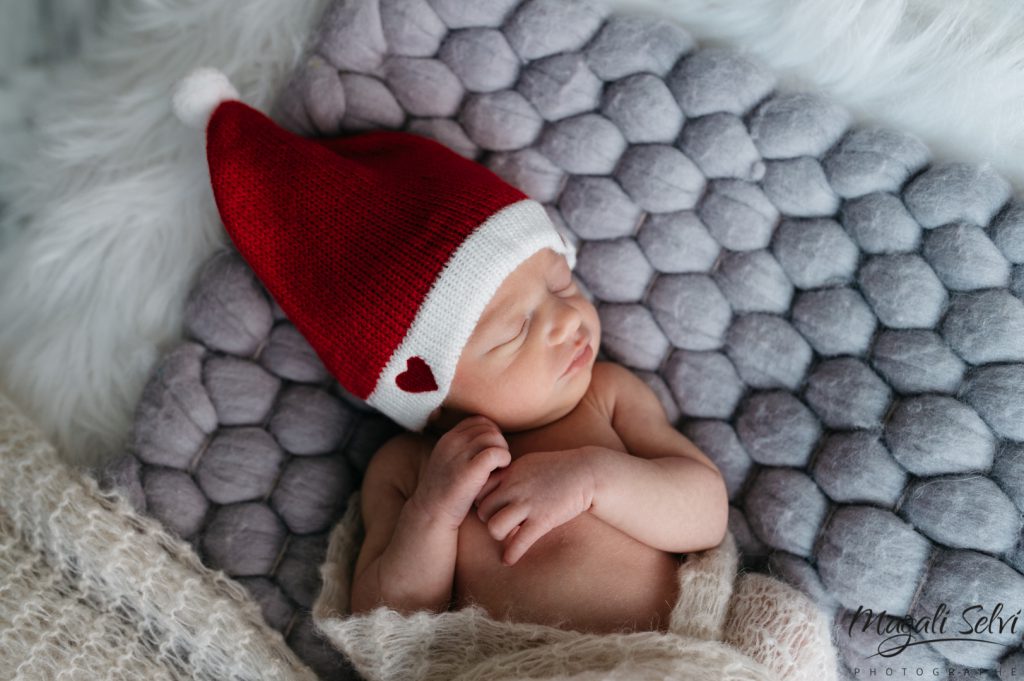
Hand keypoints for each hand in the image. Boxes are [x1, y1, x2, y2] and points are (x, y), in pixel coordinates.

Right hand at [410, 415, 511, 530]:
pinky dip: (504, 460)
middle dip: (499, 442)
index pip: (478, 421)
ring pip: (494, 438)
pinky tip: (500, 471)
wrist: (431, 513)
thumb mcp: (449, 462)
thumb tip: (492, 437)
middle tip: (499, 461)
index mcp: (448, 438)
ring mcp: (460, 455)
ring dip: (503, 450)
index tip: (492, 450)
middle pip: (488, 428)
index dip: (490, 433)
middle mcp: (452, 442)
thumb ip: (464, 448)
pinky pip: (496, 453)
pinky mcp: (469, 471)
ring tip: (500, 466)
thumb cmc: (447, 491)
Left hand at [475, 448, 595, 565]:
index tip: (494, 508)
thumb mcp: (529, 463)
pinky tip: (509, 560)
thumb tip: (496, 484)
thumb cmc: (559, 468)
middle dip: (489, 520)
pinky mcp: (542, 520)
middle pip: (483, 511)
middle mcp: (514, 488)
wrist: (587, 472)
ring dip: (499, 535)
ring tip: (508, 536)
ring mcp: (528, 504)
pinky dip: (511, 555)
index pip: (480, 491)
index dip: (484, 502)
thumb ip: (510, 474)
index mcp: (510, 473)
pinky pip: (518, 543)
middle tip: (502, 523)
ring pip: (494, 528)